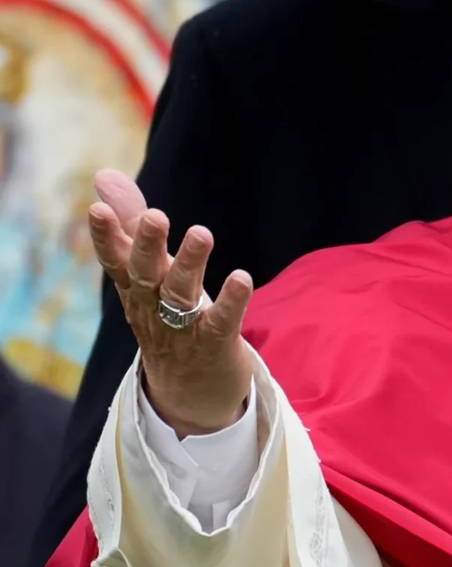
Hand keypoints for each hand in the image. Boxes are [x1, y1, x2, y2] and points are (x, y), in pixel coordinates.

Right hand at [87, 168, 253, 436]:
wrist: (189, 392)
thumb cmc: (166, 318)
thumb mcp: (146, 272)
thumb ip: (130, 223)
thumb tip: (104, 174)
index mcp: (135, 288)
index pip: (116, 261)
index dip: (106, 237)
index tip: (95, 209)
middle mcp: (152, 307)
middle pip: (146, 274)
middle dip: (148, 246)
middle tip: (155, 216)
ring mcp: (182, 329)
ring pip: (181, 295)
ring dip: (190, 264)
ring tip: (202, 233)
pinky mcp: (214, 344)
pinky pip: (222, 321)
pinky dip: (231, 300)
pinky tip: (242, 278)